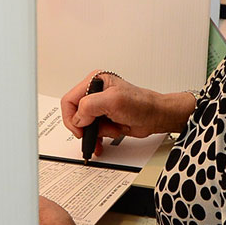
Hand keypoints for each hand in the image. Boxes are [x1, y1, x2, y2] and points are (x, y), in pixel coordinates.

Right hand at [61, 71, 192, 147]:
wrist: (156, 116)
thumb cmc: (142, 104)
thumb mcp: (113, 101)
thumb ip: (90, 105)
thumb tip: (78, 118)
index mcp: (94, 81)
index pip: (69, 100)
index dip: (72, 117)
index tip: (81, 129)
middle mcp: (95, 93)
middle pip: (75, 114)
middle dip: (86, 127)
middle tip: (97, 132)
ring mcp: (100, 107)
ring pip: (84, 125)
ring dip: (95, 133)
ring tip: (110, 131)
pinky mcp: (105, 118)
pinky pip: (93, 131)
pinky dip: (96, 139)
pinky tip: (102, 142)